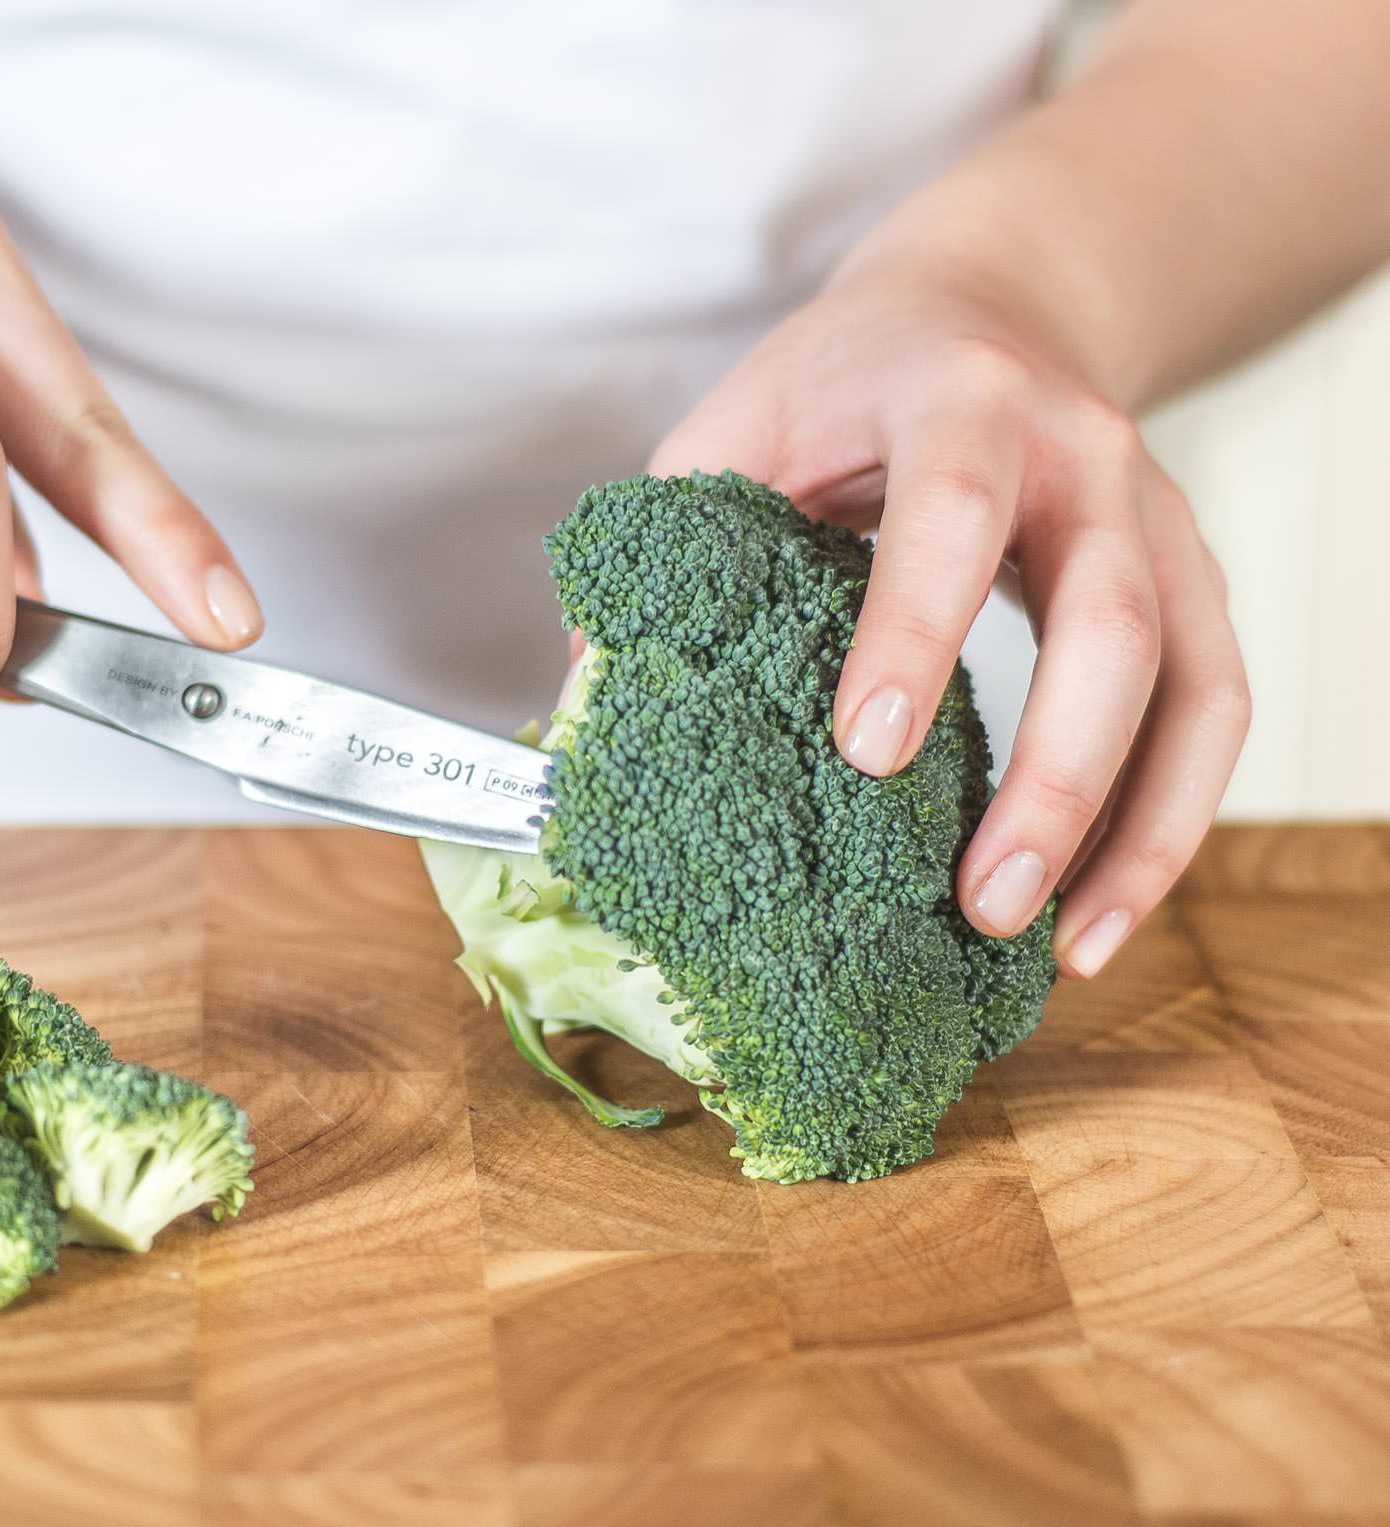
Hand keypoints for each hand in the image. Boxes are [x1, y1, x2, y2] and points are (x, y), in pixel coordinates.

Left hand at [650, 257, 1248, 976]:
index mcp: (958, 402)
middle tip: (980, 903)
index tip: (866, 753)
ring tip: (1060, 949)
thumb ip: (666, 557)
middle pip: (1110, 620)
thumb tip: (582, 716)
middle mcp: (1083, 455)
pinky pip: (1215, 710)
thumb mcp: (734, 432)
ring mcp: (1156, 518)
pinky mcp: (1190, 580)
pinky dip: (1171, 819)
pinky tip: (1100, 912)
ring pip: (1190, 681)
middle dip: (1056, 774)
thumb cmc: (839, 385)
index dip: (914, 632)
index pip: (951, 515)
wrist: (987, 308)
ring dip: (1134, 829)